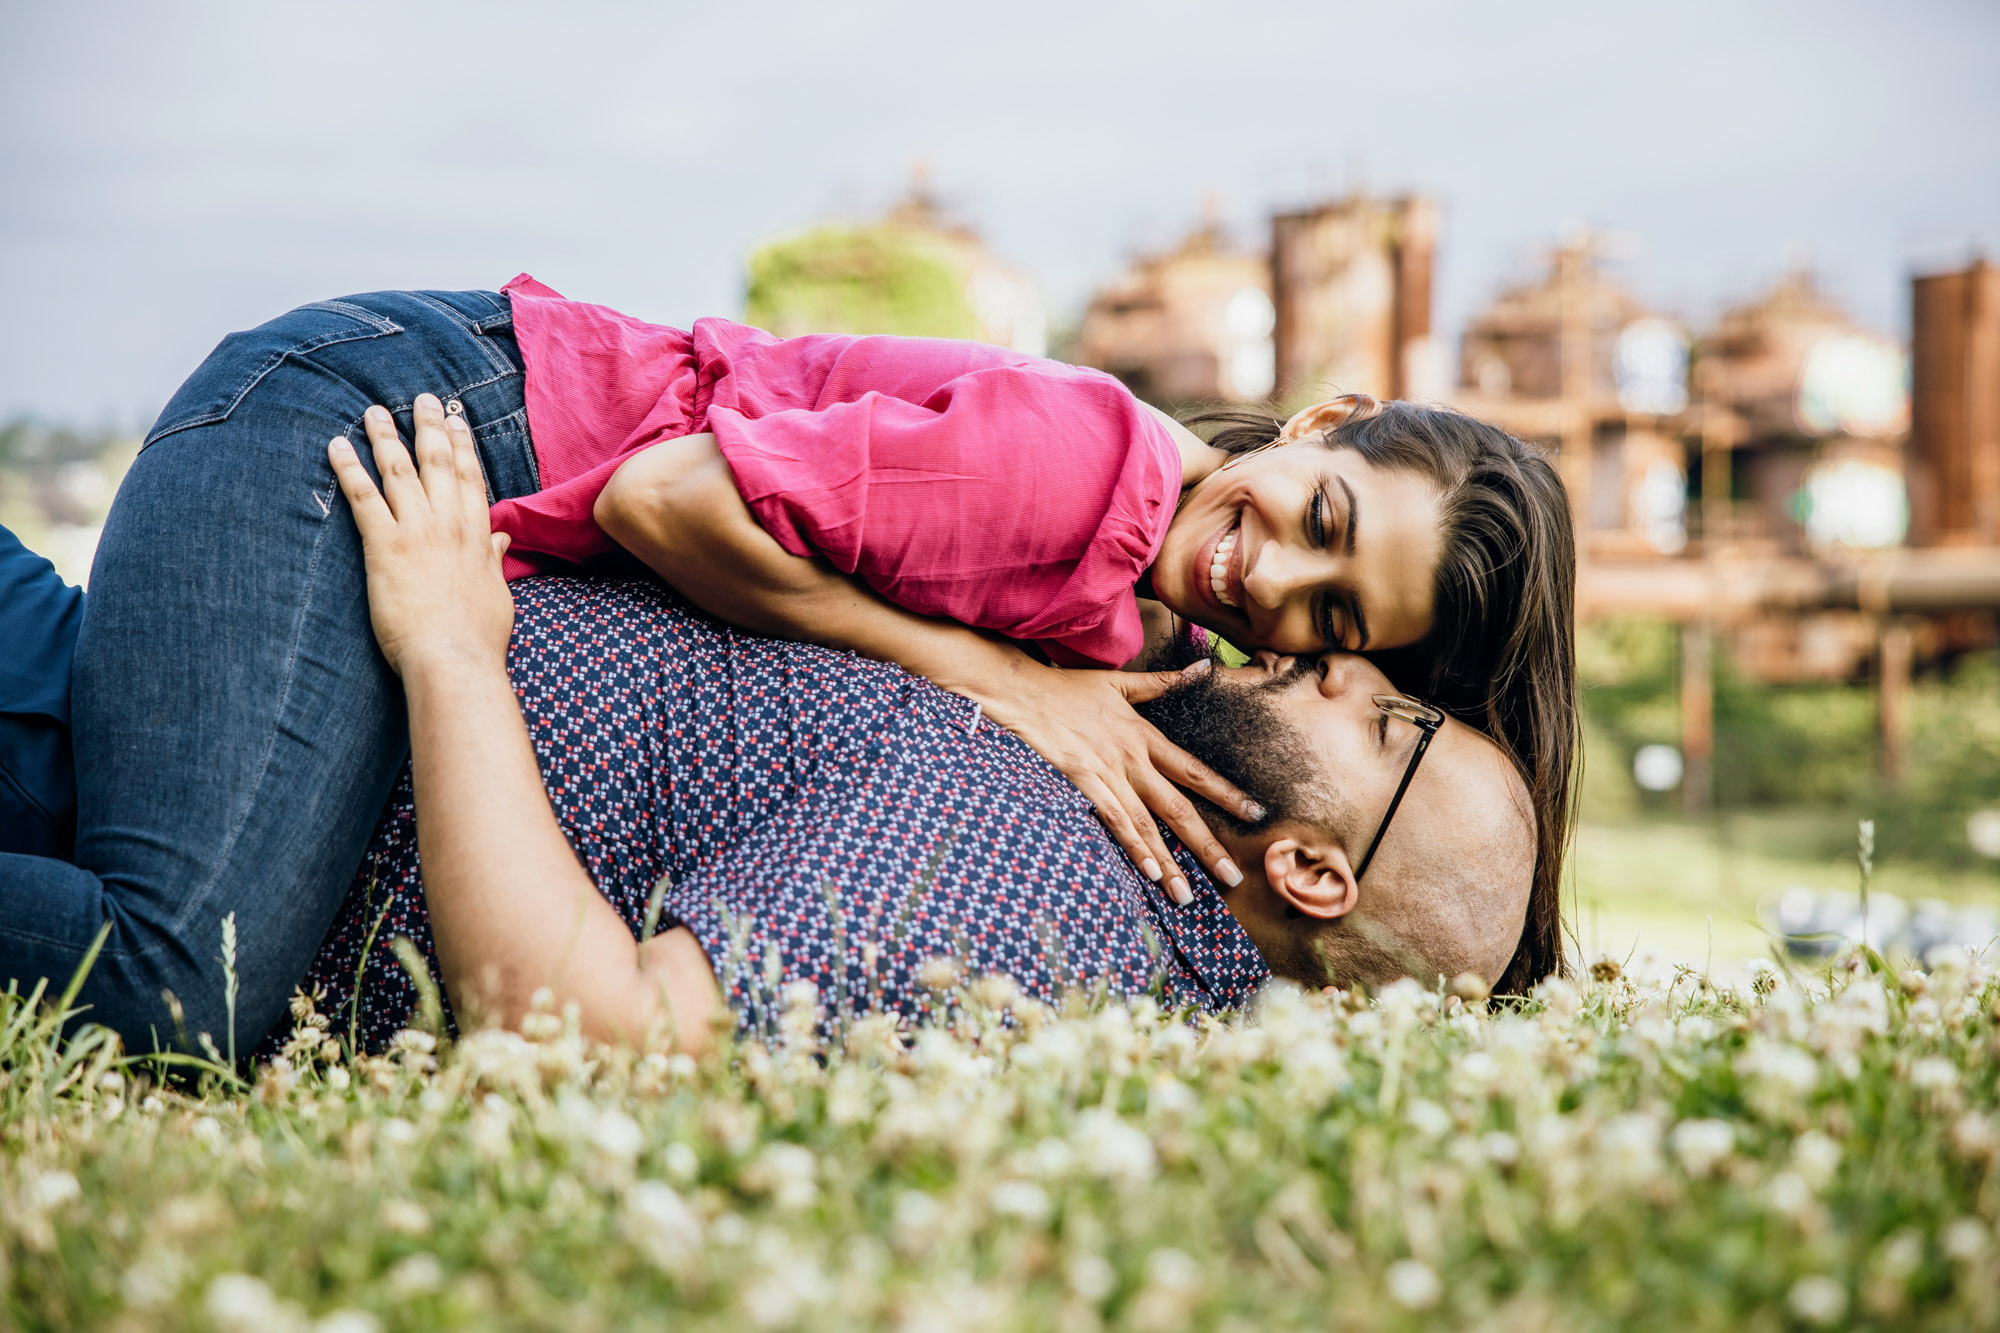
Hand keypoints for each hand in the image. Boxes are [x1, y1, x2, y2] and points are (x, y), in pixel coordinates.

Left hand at [327, 395, 513, 676]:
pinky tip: (337, 445)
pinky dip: (349, 468)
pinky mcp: (385, 546)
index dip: (462, 445)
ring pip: (399, 471)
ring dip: (385, 436)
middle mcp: (449, 524)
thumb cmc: (478, 637)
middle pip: (437, 463)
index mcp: (477, 536)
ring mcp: (417, 531)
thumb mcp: (496, 594)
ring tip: (373, 411)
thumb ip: (493, 560)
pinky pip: (363, 497)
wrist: (455, 659)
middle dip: (428, 426)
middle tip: (420, 399)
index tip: (456, 420)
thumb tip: (501, 540)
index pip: (469, 478)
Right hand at [972, 659, 1261, 901]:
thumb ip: (1164, 683)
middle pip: (1178, 808)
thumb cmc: (1069, 687)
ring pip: (1147, 825)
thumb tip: (1203, 669)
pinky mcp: (1082, 784)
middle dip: (1207, 845)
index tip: (1255, 814)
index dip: (1225, 793)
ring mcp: (1108, 774)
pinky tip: (1149, 873)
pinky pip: (1113, 822)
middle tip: (1232, 877)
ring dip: (1170, 861)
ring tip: (1188, 894)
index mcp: (1144, 736)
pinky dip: (1132, 847)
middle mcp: (1133, 760)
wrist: (1025, 690)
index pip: (1194, 770)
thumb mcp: (1121, 682)